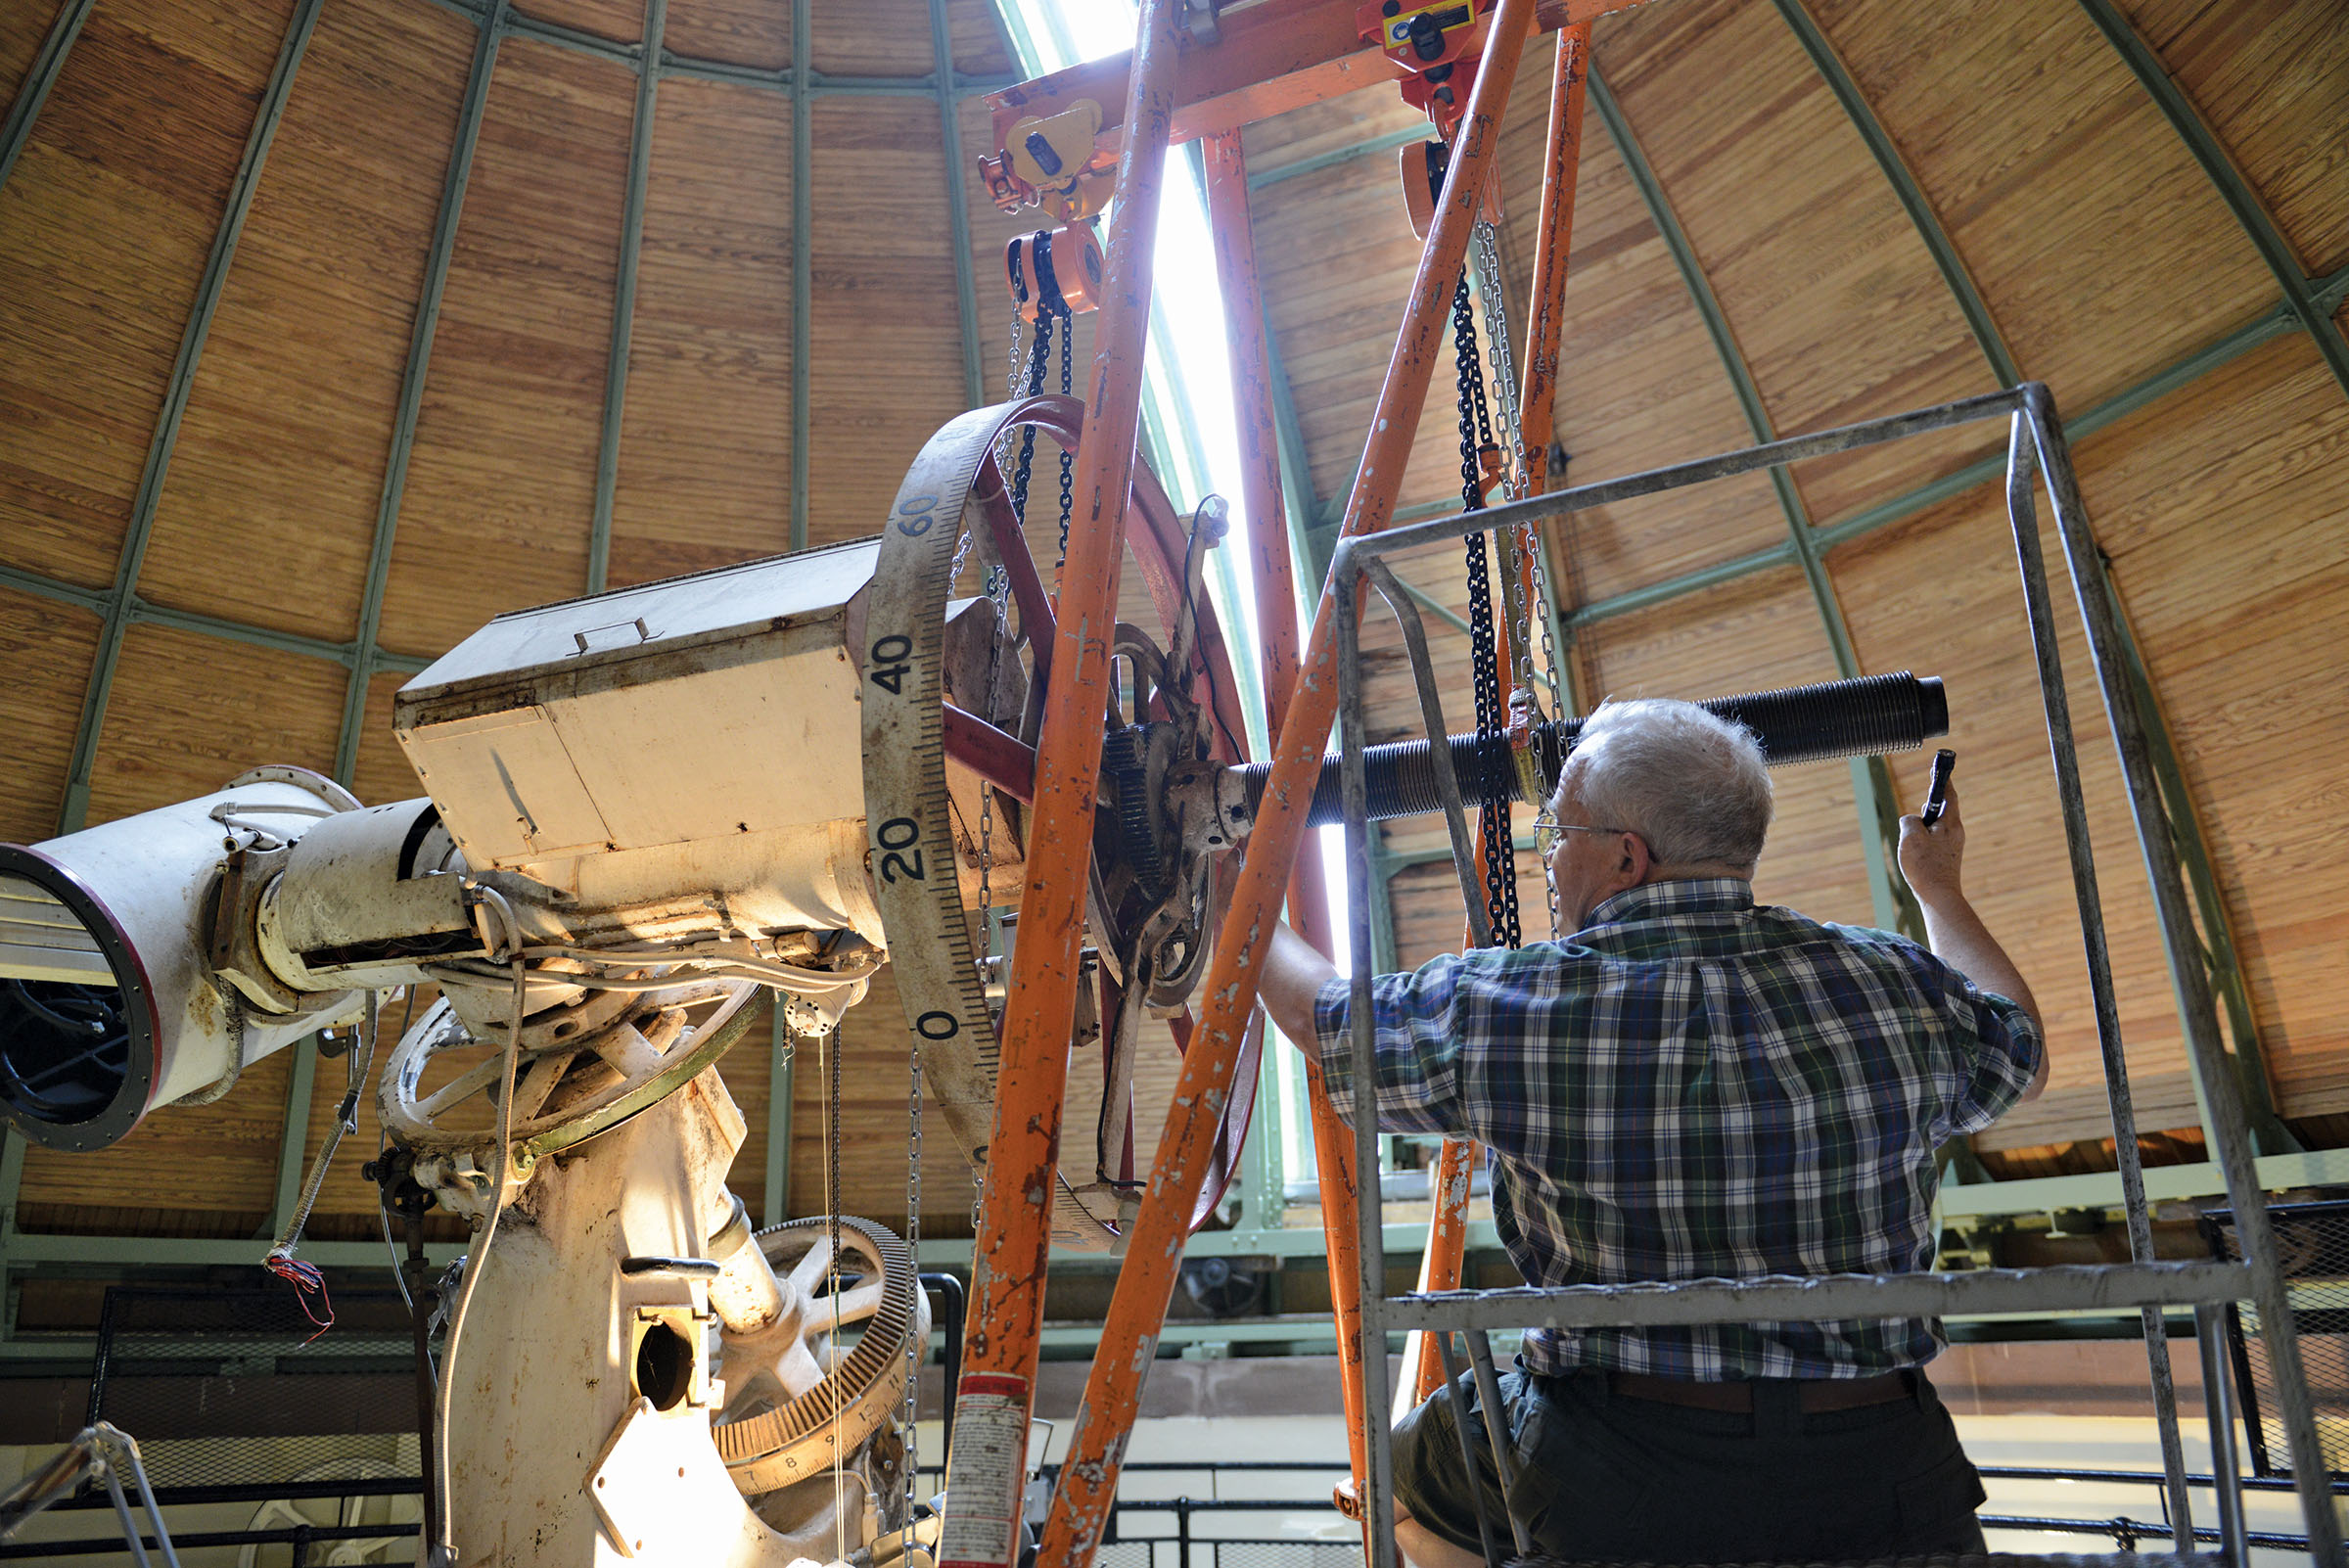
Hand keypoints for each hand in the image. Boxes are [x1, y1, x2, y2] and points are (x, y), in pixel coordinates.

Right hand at [1898, 776, 1965, 905]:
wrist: (1939, 897)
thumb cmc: (1925, 866)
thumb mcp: (1910, 837)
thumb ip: (1909, 820)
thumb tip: (1912, 820)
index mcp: (1950, 823)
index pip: (1949, 794)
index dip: (1943, 780)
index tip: (1939, 769)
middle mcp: (1955, 832)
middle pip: (1942, 810)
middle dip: (1929, 808)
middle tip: (1919, 810)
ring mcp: (1953, 846)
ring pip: (1937, 827)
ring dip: (1924, 827)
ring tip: (1912, 841)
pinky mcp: (1948, 857)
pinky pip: (1935, 840)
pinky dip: (1924, 840)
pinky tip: (1915, 853)